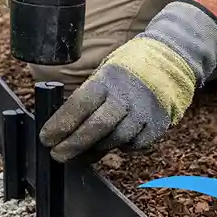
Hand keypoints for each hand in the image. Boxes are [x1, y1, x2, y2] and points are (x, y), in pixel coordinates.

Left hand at [39, 0, 216, 162]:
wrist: (170, 61)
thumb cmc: (127, 73)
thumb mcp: (104, 76)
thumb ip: (88, 101)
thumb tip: (63, 130)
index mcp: (107, 80)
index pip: (79, 104)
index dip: (60, 124)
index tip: (46, 138)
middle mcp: (125, 96)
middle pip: (97, 126)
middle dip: (73, 144)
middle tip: (58, 155)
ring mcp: (143, 111)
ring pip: (115, 139)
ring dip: (96, 148)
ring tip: (83, 151)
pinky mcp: (157, 124)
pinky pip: (134, 145)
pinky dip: (122, 147)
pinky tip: (114, 143)